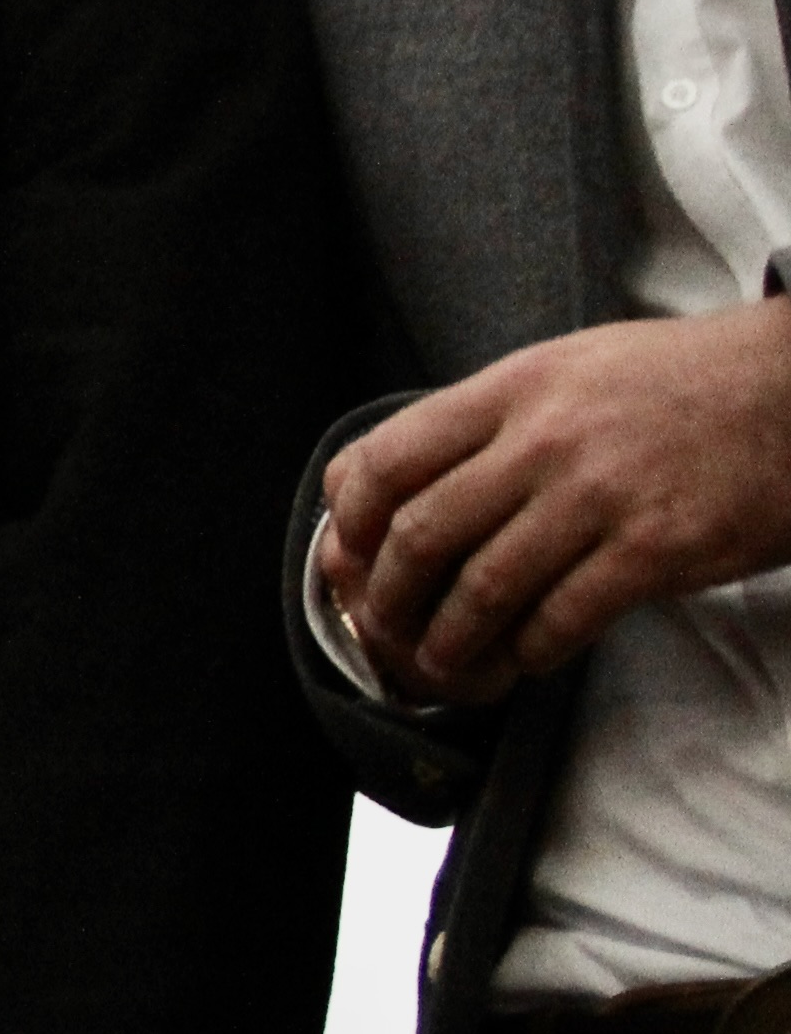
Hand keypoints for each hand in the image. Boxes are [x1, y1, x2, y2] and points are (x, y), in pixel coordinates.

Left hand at [318, 304, 790, 703]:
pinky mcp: (658, 549)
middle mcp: (545, 440)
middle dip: (390, 599)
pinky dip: (531, 651)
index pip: (386, 459)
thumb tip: (410, 484)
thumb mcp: (569, 369)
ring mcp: (601, 495)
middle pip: (423, 535)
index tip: (352, 559)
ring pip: (484, 588)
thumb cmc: (683, 381)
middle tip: (390, 631)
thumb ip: (493, 420)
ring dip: (451, 643)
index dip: (351, 524)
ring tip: (446, 665)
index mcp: (512, 389)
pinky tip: (528, 659)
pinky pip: (564, 617)